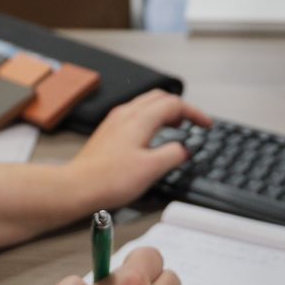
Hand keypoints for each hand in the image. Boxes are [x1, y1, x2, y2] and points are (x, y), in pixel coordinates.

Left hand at [64, 91, 212, 213]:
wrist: (78, 186)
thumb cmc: (110, 179)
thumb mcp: (151, 169)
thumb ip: (173, 155)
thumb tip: (184, 149)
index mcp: (140, 118)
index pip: (174, 104)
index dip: (194, 112)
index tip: (206, 124)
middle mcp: (126, 114)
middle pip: (160, 98)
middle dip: (180, 108)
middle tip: (193, 123)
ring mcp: (115, 121)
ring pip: (146, 104)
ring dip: (165, 112)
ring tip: (177, 127)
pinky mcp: (109, 132)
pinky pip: (135, 115)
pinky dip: (151, 119)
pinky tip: (152, 137)